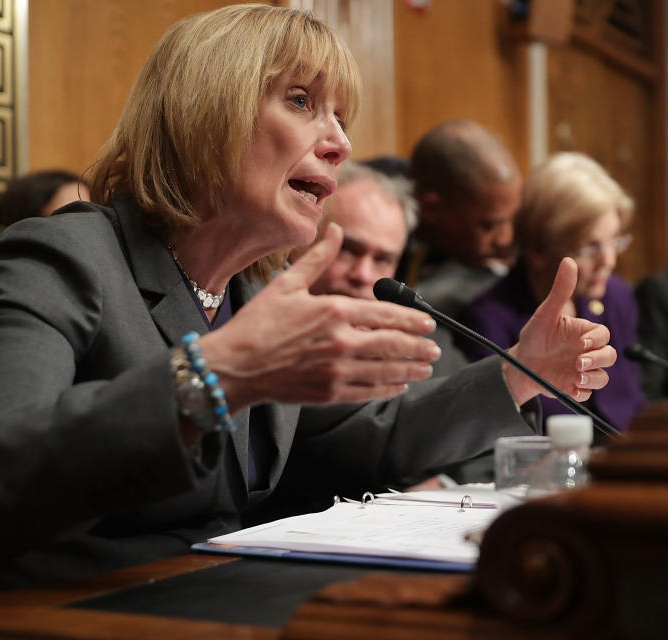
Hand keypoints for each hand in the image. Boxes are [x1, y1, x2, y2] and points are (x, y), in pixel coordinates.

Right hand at [199, 224, 439, 408]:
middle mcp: (341, 341)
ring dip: (411, 368)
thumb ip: (317, 257)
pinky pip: (368, 391)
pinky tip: (399, 385)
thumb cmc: (256, 324)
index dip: (411, 319)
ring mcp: (337, 370)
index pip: (385, 314)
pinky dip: (388, 388)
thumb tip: (335, 228)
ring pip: (386, 370)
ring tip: (426, 368)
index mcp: (333, 311)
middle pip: (393, 344)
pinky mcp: (329, 393)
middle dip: (418, 347)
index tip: (428, 323)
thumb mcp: (287, 283)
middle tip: (434, 348)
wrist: (233, 365)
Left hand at [503, 258, 615, 405]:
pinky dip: (582, 392)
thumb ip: (560, 290)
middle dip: (599, 360)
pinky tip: (570, 388)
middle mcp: (587, 352)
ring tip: (576, 377)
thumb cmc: (535, 336)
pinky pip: (588, 393)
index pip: (603, 334)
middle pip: (610, 356)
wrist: (521, 364)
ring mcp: (583, 371)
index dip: (596, 340)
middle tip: (578, 362)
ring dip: (594, 378)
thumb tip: (568, 260)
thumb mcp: (545, 313)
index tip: (581, 344)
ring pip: (603, 376)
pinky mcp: (575, 387)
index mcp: (583, 333)